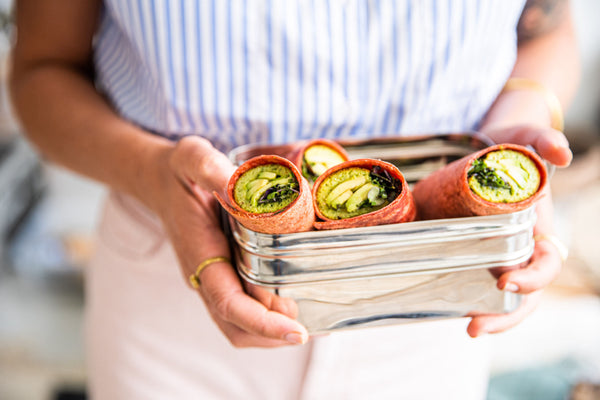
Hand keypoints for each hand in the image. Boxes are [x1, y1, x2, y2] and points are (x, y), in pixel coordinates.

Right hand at [148, 136, 307, 346]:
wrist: (160, 180)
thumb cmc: (179, 172)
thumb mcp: (193, 158)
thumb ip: (212, 168)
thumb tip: (237, 185)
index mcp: (200, 254)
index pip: (230, 304)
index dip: (263, 323)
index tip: (297, 331)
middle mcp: (205, 276)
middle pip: (236, 328)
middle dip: (273, 336)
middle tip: (313, 327)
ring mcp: (212, 279)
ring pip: (239, 325)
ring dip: (272, 331)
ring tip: (311, 319)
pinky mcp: (221, 275)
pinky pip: (242, 309)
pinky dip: (267, 316)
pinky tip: (293, 302)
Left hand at [467, 125, 566, 335]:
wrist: (489, 150)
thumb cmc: (511, 149)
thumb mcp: (525, 140)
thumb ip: (542, 141)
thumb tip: (560, 154)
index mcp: (538, 231)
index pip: (545, 265)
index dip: (532, 279)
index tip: (505, 281)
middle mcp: (520, 250)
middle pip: (524, 294)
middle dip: (506, 315)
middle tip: (476, 328)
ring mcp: (496, 256)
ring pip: (501, 297)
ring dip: (488, 316)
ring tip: (469, 329)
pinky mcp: (470, 253)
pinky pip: (472, 283)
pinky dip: (463, 298)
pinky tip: (444, 308)